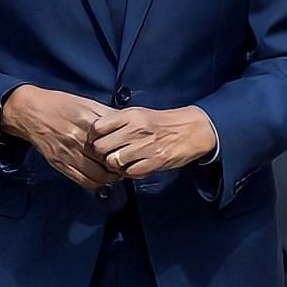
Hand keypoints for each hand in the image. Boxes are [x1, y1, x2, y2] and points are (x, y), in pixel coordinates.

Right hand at [0, 85, 118, 188]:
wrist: (31, 112)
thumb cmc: (60, 105)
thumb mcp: (86, 103)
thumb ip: (106, 114)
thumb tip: (126, 123)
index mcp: (87, 122)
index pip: (114, 143)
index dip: (125, 149)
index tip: (130, 151)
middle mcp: (77, 140)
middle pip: (107, 162)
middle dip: (119, 165)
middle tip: (125, 164)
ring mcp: (68, 154)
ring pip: (97, 176)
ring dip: (109, 177)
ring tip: (114, 172)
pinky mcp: (59, 164)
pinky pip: (82, 181)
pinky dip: (95, 182)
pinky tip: (99, 176)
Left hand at [89, 106, 218, 178]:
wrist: (192, 130)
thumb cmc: (162, 122)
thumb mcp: (139, 114)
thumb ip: (118, 122)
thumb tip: (96, 133)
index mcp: (130, 115)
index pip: (97, 128)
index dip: (94, 137)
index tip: (98, 141)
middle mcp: (136, 130)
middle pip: (101, 147)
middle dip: (102, 154)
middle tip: (108, 155)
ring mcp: (145, 146)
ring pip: (113, 162)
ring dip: (114, 165)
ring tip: (121, 162)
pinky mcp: (155, 161)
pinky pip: (130, 172)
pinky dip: (129, 172)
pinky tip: (133, 167)